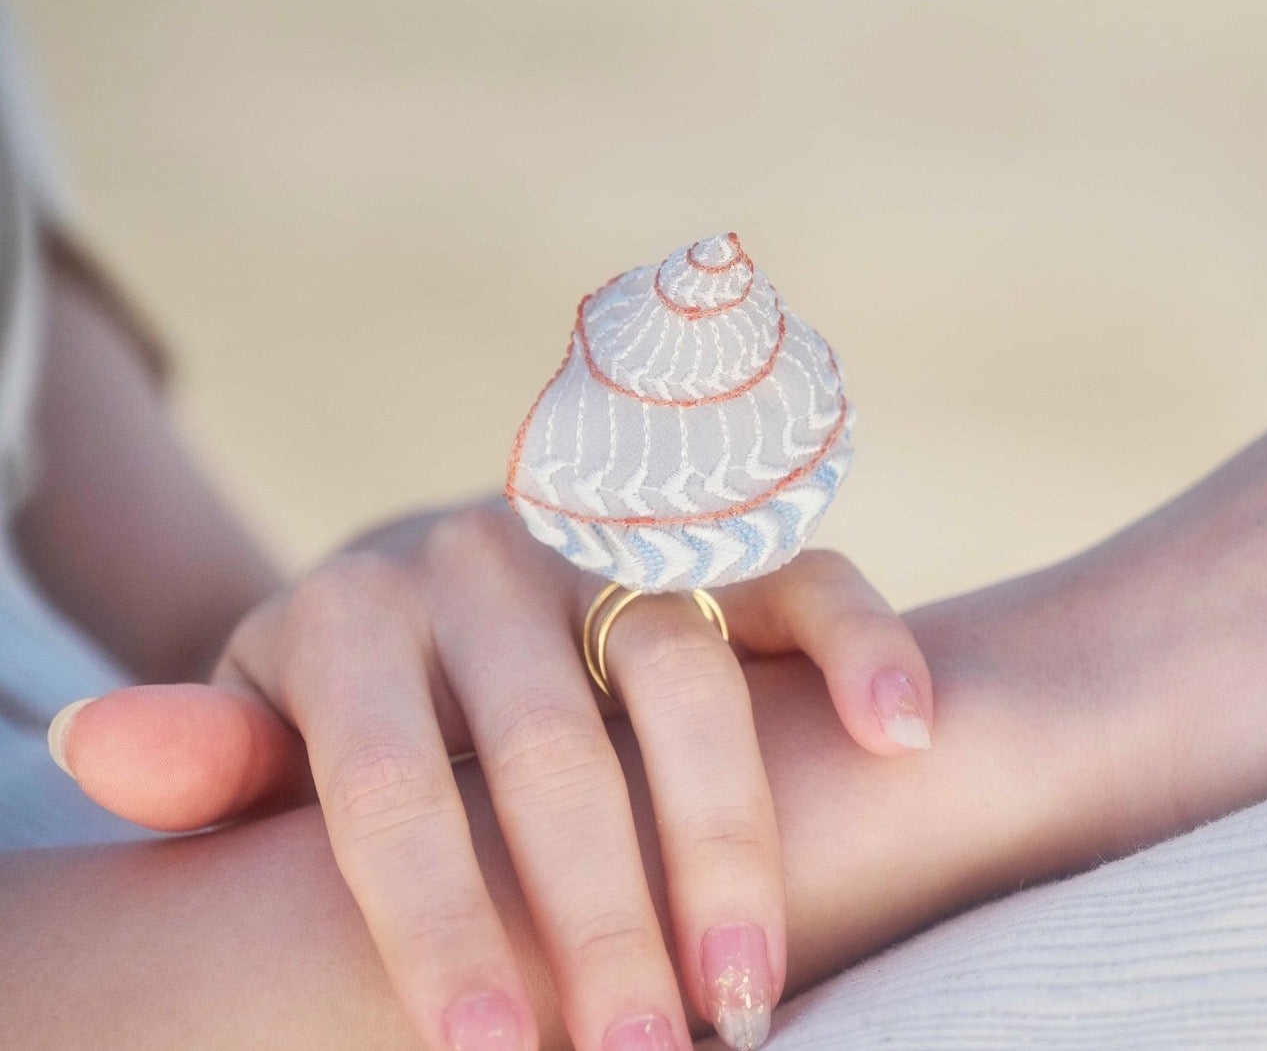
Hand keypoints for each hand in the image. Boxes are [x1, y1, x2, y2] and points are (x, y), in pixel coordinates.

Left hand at [51, 497, 932, 1050]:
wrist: (441, 587)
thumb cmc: (355, 702)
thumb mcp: (268, 730)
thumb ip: (213, 756)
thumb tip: (99, 747)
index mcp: (350, 609)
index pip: (389, 777)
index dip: (440, 920)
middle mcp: (480, 555)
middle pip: (550, 741)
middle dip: (602, 915)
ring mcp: (604, 543)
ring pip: (683, 668)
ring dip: (729, 828)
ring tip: (753, 986)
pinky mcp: (705, 546)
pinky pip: (795, 574)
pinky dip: (857, 641)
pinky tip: (903, 731)